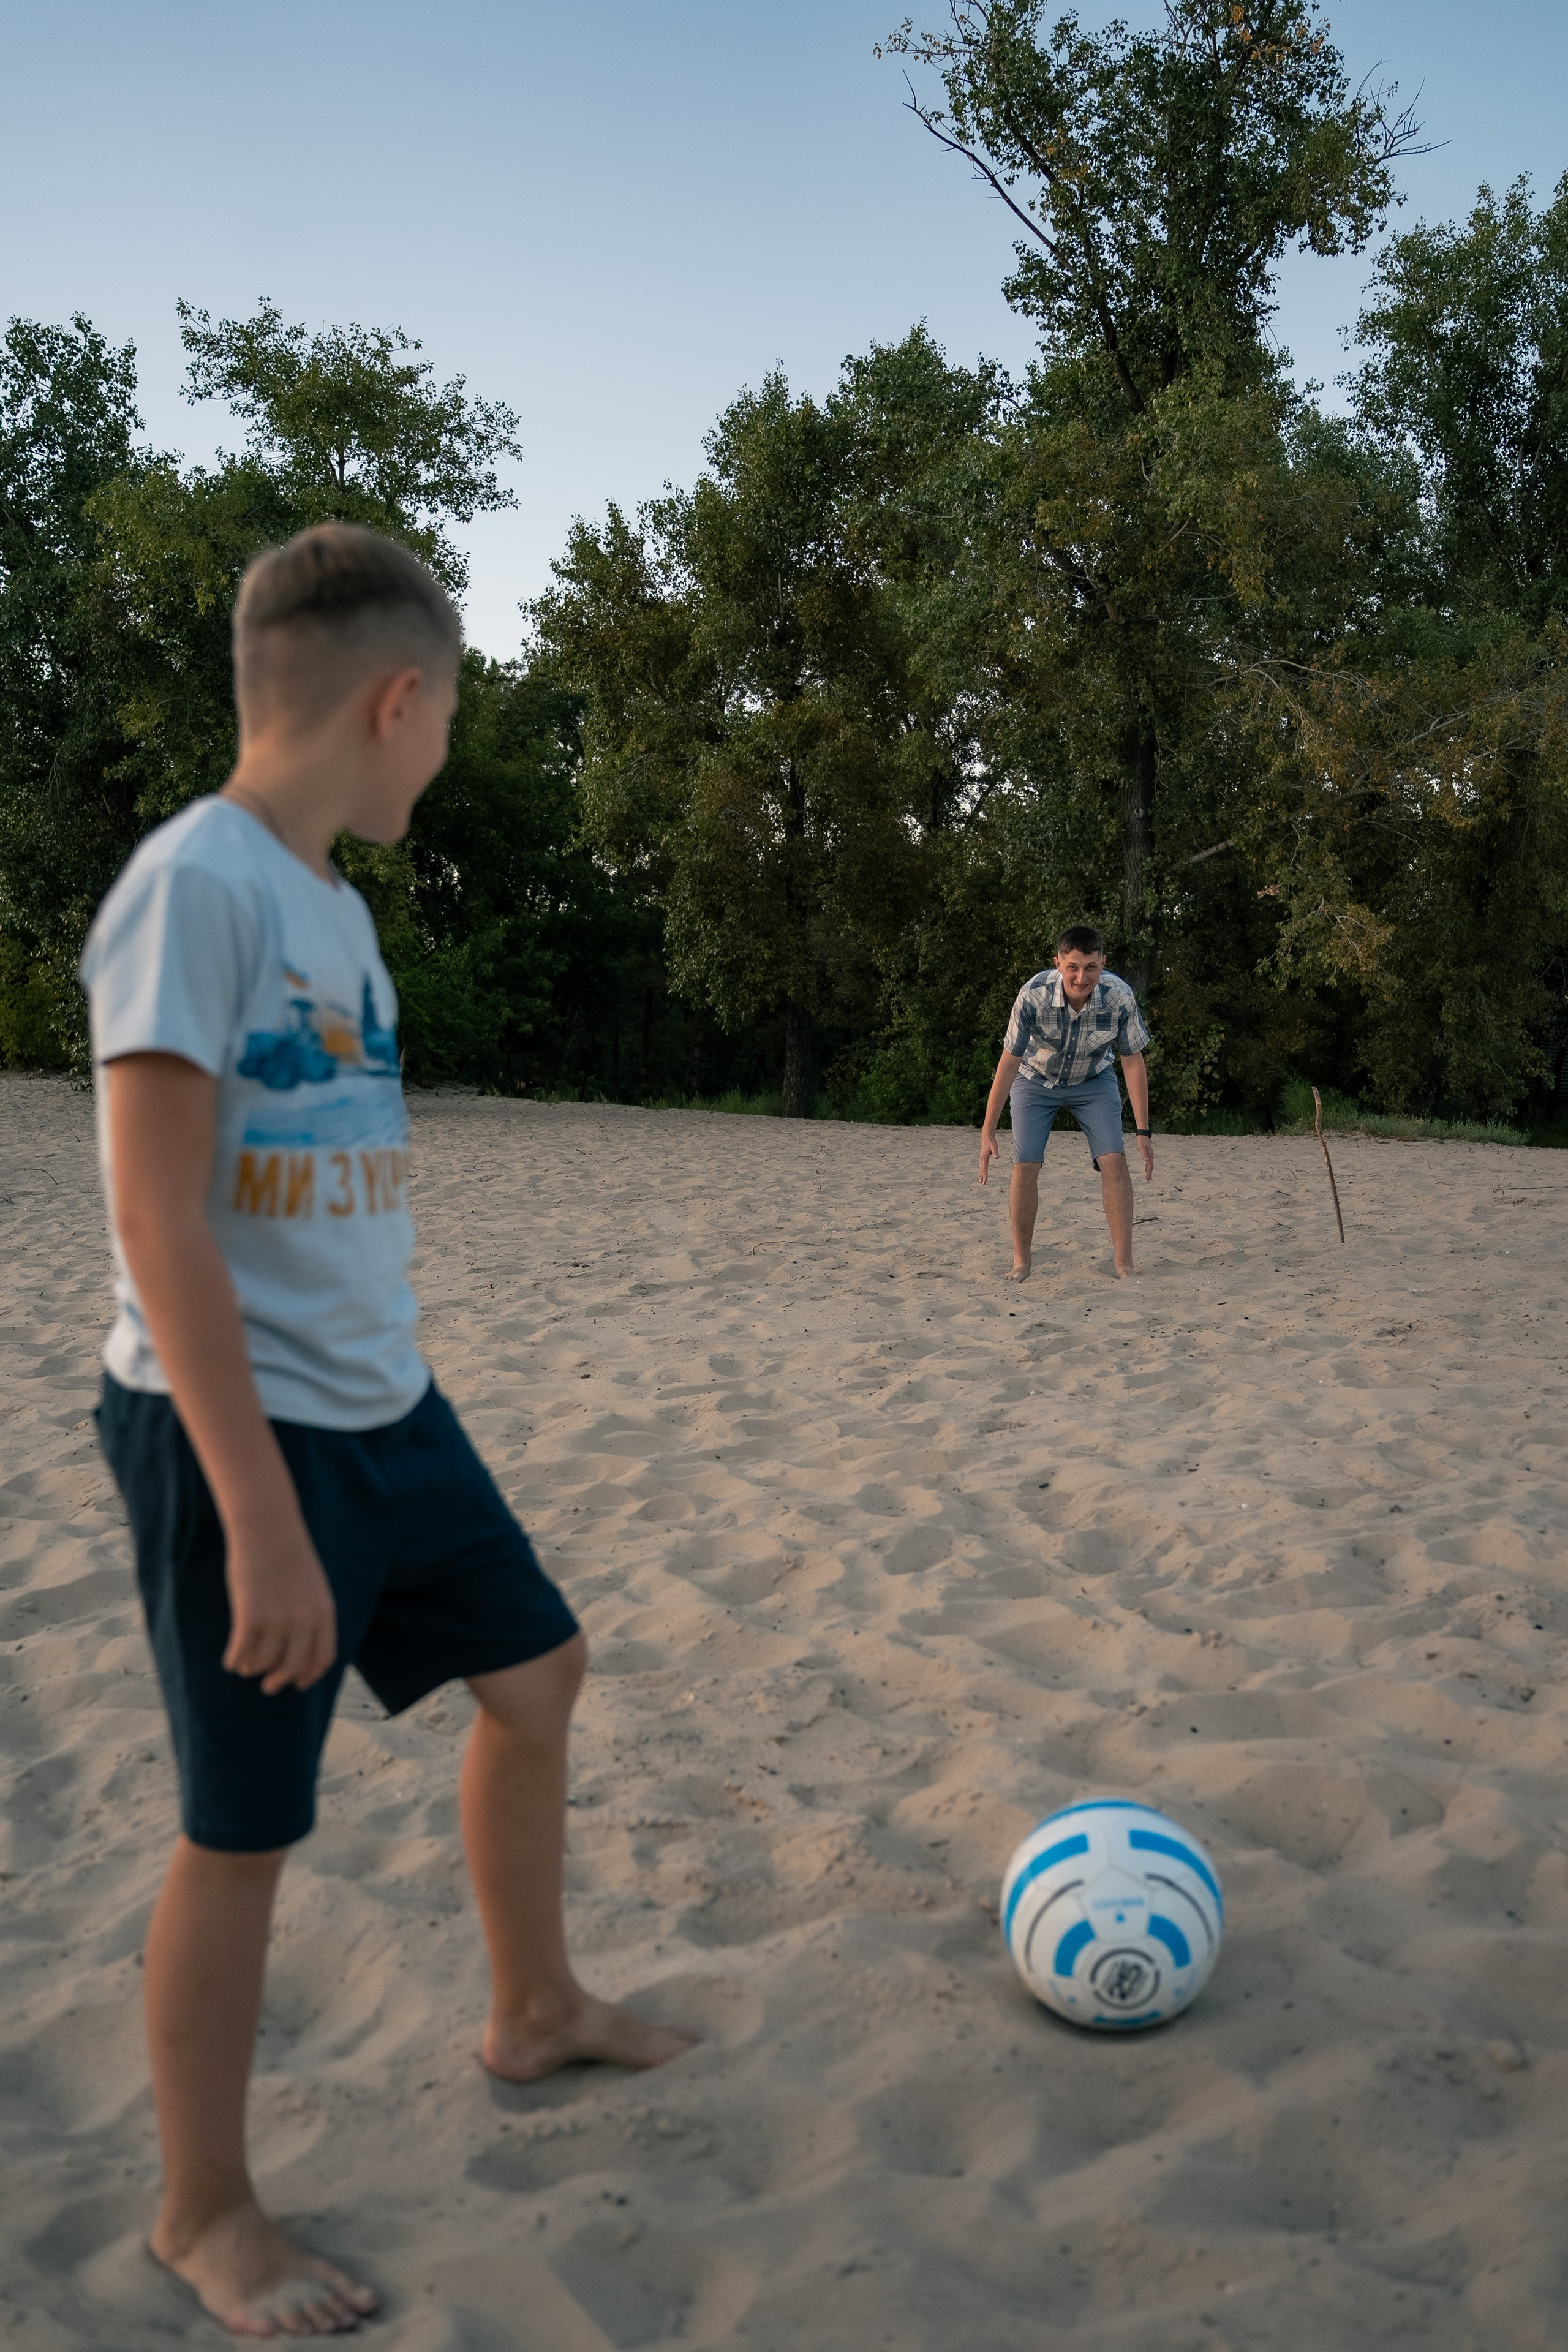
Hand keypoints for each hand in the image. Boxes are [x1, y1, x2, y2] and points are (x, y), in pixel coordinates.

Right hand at [222, 1515, 338, 1694]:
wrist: (267, 1528)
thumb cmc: (288, 1553)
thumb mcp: (312, 1585)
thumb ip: (311, 1614)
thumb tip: (299, 1647)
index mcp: (324, 1612)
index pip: (323, 1658)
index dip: (309, 1675)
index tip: (297, 1683)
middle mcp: (304, 1621)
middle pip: (293, 1667)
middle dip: (279, 1680)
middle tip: (269, 1686)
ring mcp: (277, 1621)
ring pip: (264, 1663)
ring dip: (253, 1669)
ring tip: (246, 1668)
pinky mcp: (250, 1617)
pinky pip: (242, 1652)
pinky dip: (235, 1661)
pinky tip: (231, 1661)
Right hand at [979, 1129, 999, 1185]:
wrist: (986, 1137)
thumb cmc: (991, 1142)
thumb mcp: (994, 1146)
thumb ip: (995, 1152)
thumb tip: (997, 1157)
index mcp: (984, 1158)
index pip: (984, 1169)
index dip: (985, 1175)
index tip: (984, 1181)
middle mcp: (982, 1158)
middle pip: (982, 1170)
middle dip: (982, 1177)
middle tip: (982, 1183)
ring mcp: (981, 1158)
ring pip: (981, 1168)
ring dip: (981, 1174)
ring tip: (981, 1180)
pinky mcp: (982, 1156)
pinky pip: (981, 1165)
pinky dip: (981, 1169)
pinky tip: (981, 1171)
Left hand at [1137, 1133, 1153, 1181]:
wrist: (1143, 1135)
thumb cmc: (1141, 1141)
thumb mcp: (1141, 1147)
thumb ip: (1144, 1154)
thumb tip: (1146, 1160)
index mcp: (1150, 1155)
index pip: (1150, 1166)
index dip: (1149, 1172)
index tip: (1148, 1178)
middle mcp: (1151, 1156)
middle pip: (1151, 1166)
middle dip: (1150, 1173)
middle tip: (1148, 1179)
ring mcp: (1150, 1155)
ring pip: (1150, 1165)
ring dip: (1149, 1171)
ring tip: (1148, 1176)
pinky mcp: (1148, 1154)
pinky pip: (1149, 1162)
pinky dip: (1148, 1167)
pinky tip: (1146, 1169)